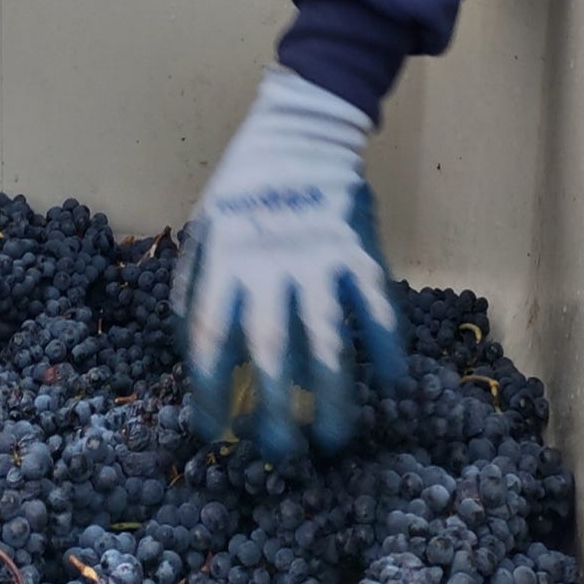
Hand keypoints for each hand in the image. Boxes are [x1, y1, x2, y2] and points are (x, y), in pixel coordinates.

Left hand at [172, 65, 405, 460]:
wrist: (300, 130)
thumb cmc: (246, 188)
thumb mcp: (204, 229)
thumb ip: (196, 286)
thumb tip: (192, 349)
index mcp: (225, 264)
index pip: (211, 340)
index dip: (208, 391)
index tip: (213, 433)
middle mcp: (269, 269)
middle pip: (270, 352)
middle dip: (273, 410)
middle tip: (278, 453)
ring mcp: (316, 260)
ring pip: (327, 340)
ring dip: (332, 395)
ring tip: (333, 438)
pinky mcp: (356, 250)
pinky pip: (375, 306)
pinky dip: (385, 344)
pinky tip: (391, 381)